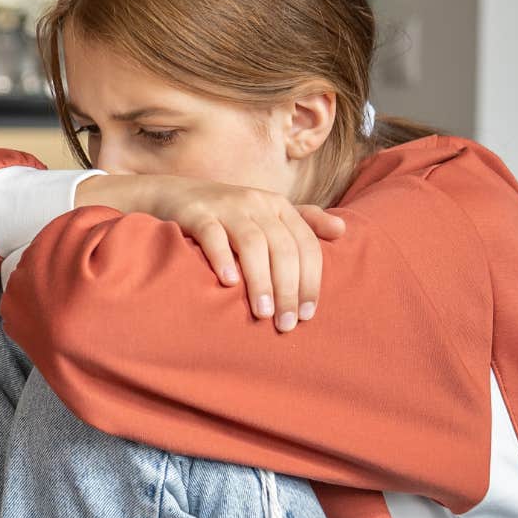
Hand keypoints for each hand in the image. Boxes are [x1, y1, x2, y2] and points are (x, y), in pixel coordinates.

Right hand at [77, 174, 346, 331]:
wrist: (174, 194)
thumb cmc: (228, 214)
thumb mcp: (267, 214)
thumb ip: (304, 222)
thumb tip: (343, 231)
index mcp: (278, 206)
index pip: (305, 244)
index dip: (311, 280)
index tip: (308, 315)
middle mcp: (256, 202)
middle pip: (282, 247)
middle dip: (288, 288)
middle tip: (285, 324)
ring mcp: (225, 206)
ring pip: (252, 243)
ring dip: (260, 280)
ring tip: (262, 313)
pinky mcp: (196, 213)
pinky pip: (212, 234)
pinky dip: (222, 257)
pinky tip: (229, 283)